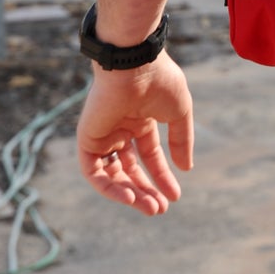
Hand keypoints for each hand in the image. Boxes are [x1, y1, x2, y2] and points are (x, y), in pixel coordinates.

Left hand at [77, 54, 194, 215]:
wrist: (134, 64)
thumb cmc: (159, 81)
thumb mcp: (179, 114)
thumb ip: (181, 140)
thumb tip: (186, 169)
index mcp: (140, 120)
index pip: (149, 156)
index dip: (162, 177)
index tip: (175, 196)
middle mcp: (120, 129)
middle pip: (130, 169)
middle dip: (145, 190)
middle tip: (160, 209)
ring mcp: (103, 134)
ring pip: (112, 174)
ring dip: (130, 193)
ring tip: (149, 207)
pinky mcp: (87, 139)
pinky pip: (94, 172)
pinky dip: (109, 187)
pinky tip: (129, 196)